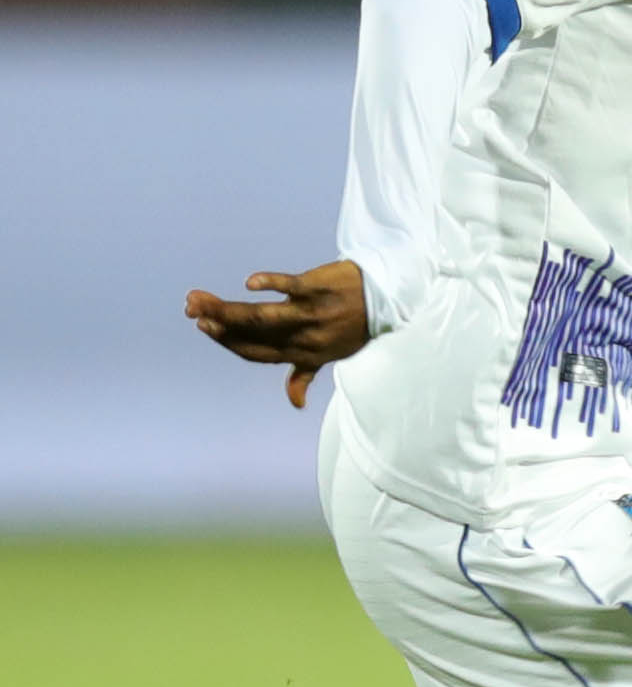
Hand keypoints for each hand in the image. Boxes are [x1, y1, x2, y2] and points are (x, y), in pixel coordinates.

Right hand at [185, 260, 370, 409]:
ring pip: (262, 315)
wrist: (385, 297)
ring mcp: (311, 311)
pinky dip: (271, 284)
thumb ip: (305, 374)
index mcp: (302, 353)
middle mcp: (304, 335)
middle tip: (192, 309)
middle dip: (218, 322)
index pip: (257, 352)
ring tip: (201, 299)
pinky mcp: (318, 286)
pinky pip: (291, 286)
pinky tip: (250, 283)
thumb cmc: (353, 327)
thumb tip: (295, 402)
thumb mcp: (331, 354)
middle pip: (253, 332)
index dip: (229, 342)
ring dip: (229, 309)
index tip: (204, 327)